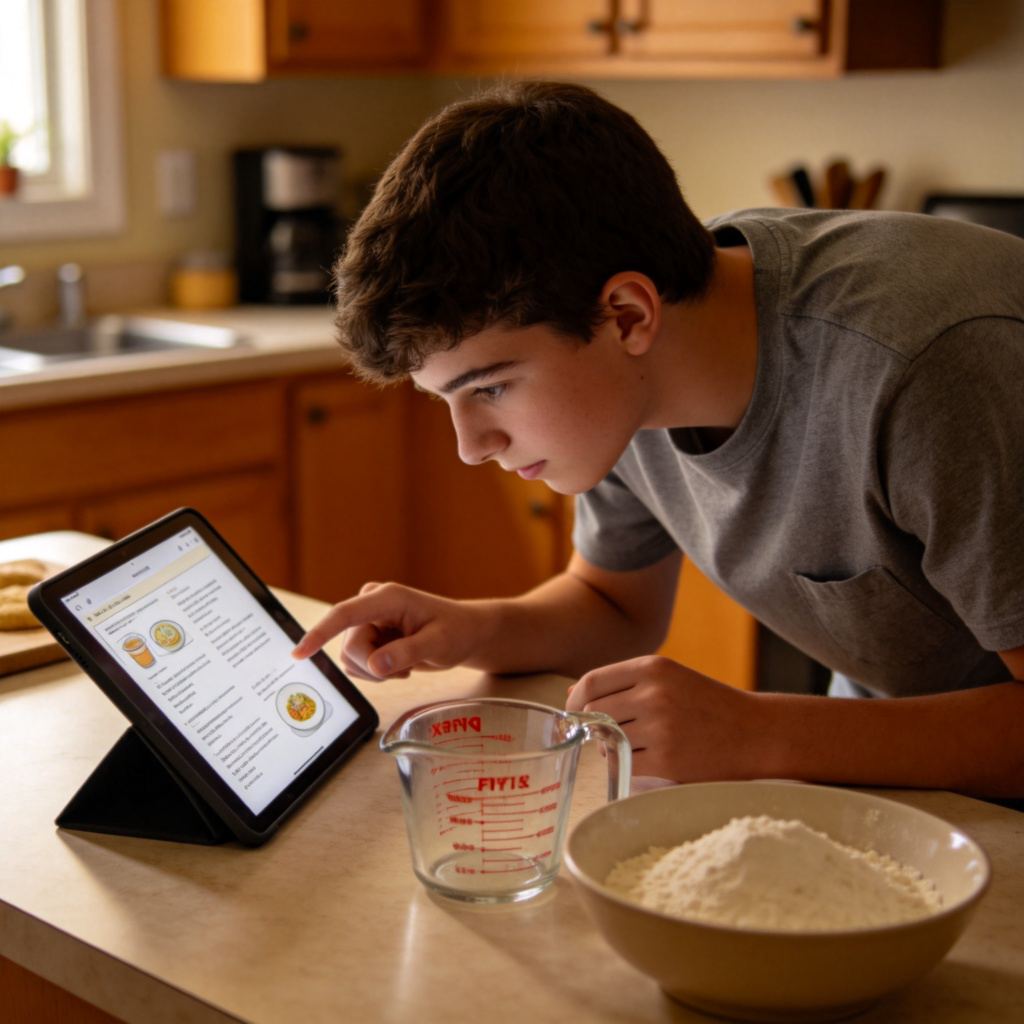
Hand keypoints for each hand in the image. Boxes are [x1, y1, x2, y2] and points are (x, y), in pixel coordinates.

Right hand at [292, 582, 488, 681]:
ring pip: (350, 658)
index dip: (320, 633)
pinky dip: (376, 673)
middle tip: (403, 670)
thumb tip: (376, 665)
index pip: (345, 614)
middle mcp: (372, 605)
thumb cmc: (457, 632)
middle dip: (373, 667)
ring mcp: (368, 621)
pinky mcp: (367, 636)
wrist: (465, 634)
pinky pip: (356, 663)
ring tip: (404, 665)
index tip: (299, 653)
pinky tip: (397, 665)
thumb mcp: (439, 644)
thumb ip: (407, 653)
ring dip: (376, 671)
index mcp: (388, 597)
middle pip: (350, 647)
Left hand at [566, 655, 766, 781]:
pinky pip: (624, 763)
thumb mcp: (669, 678)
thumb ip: (623, 683)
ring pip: (607, 740)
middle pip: (594, 712)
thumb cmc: (707, 704)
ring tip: (633, 744)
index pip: (591, 682)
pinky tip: (644, 757)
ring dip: (609, 746)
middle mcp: (654, 693)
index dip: (574, 700)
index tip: (573, 712)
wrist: (757, 732)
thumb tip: (572, 693)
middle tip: (603, 734)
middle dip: (591, 726)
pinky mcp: (667, 760)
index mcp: (653, 667)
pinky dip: (626, 763)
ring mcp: (660, 727)